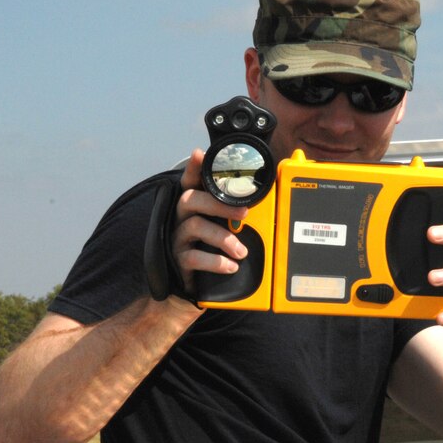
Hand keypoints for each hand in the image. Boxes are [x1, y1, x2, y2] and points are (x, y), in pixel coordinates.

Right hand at [171, 149, 249, 292]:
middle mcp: (181, 218)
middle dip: (219, 203)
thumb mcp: (223, 228)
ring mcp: (177, 238)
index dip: (194, 168)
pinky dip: (216, 262)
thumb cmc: (211, 250)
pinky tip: (231, 266)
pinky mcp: (178, 260)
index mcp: (193, 206)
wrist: (192, 288)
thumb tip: (265, 199)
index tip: (200, 154)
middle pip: (191, 199)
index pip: (190, 181)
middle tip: (245, 213)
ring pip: (195, 226)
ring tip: (241, 251)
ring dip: (223, 238)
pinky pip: (193, 257)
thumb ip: (235, 213)